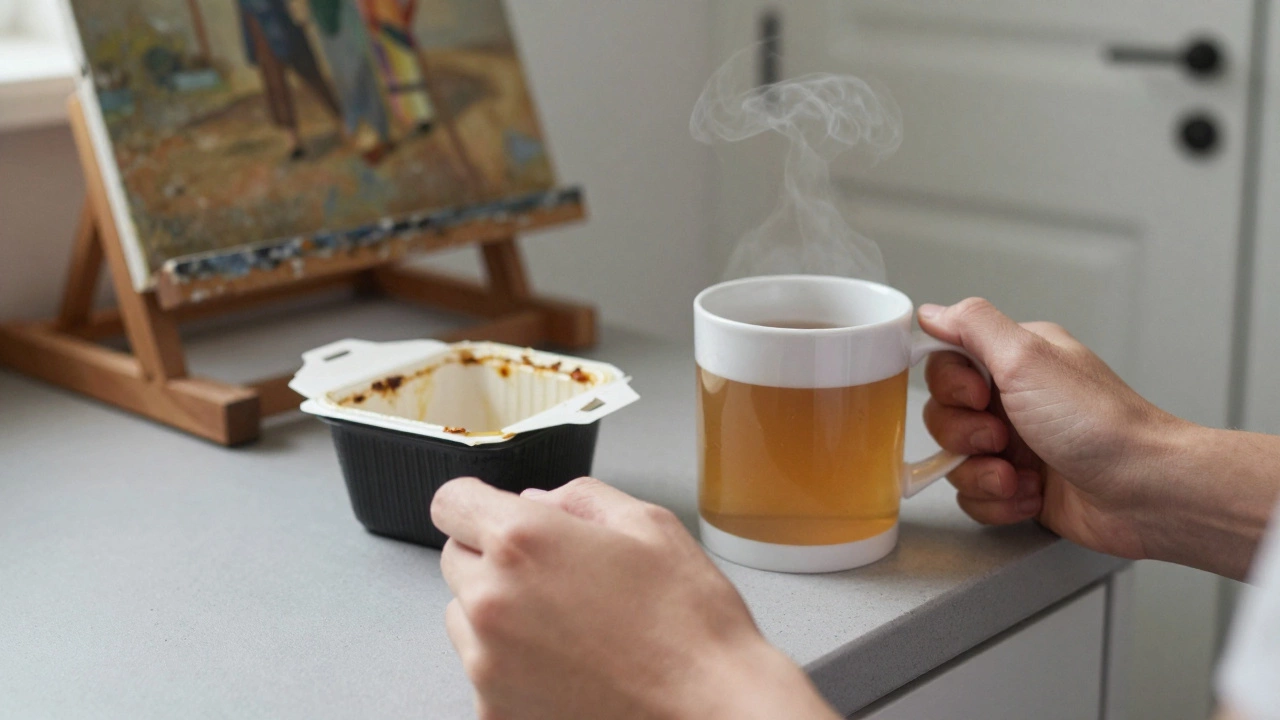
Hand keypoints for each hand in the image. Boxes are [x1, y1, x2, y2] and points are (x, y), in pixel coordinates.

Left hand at [431, 477, 838, 719]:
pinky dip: (513, 664)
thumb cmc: (691, 626)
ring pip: (463, 617)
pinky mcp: (495, 713)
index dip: (478, 503)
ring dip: (497, 611)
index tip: (495, 513)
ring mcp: (488, 665)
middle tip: (555, 573)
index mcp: (523, 542)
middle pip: (455, 559)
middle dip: (494, 556)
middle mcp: (492, 602)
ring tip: (567, 624)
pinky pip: (484, 672)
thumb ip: (581, 497)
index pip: (451, 502)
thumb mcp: (650, 525)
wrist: (710, 712)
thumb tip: (539, 500)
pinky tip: (569, 664)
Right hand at [917, 298, 1185, 560]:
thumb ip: (973, 326)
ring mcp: (1017, 446)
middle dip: (964, 436)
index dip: (950, 387)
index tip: (978, 396)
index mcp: (1017, 361)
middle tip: (1000, 439)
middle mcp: (1014, 400)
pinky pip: (975, 496)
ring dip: (980, 475)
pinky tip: (1031, 495)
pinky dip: (998, 502)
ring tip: (1017, 476)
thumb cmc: (1100, 425)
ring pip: (955, 461)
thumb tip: (932, 311)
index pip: (947, 364)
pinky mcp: (1020, 487)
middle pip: (943, 415)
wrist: (1146, 492)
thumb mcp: (1027, 359)